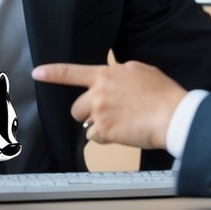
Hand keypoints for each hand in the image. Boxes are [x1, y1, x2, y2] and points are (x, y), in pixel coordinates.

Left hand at [32, 60, 186, 150]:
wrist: (173, 114)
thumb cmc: (163, 94)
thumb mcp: (141, 71)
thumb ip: (122, 72)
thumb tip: (116, 75)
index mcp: (106, 74)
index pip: (72, 72)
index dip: (52, 72)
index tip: (37, 72)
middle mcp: (99, 91)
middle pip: (76, 108)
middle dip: (88, 114)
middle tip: (109, 114)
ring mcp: (100, 111)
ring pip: (86, 124)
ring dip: (98, 127)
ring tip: (121, 123)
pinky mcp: (105, 130)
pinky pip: (96, 138)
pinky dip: (107, 138)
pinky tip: (124, 132)